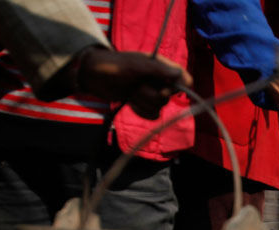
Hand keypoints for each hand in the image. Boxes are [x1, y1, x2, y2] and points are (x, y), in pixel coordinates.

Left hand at [75, 47, 192, 118]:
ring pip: (159, 108)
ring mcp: (152, 93)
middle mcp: (160, 80)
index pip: (184, 80)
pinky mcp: (144, 104)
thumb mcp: (136, 66)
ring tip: (130, 91)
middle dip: (150, 95)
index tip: (165, 89)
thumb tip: (180, 75)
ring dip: (142, 102)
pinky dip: (140, 111)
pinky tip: (130, 101)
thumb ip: (159, 70)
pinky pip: (152, 115)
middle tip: (136, 85)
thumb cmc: (114, 65)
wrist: (94, 76)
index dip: (178, 88)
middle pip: (169, 98)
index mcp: (162, 67)